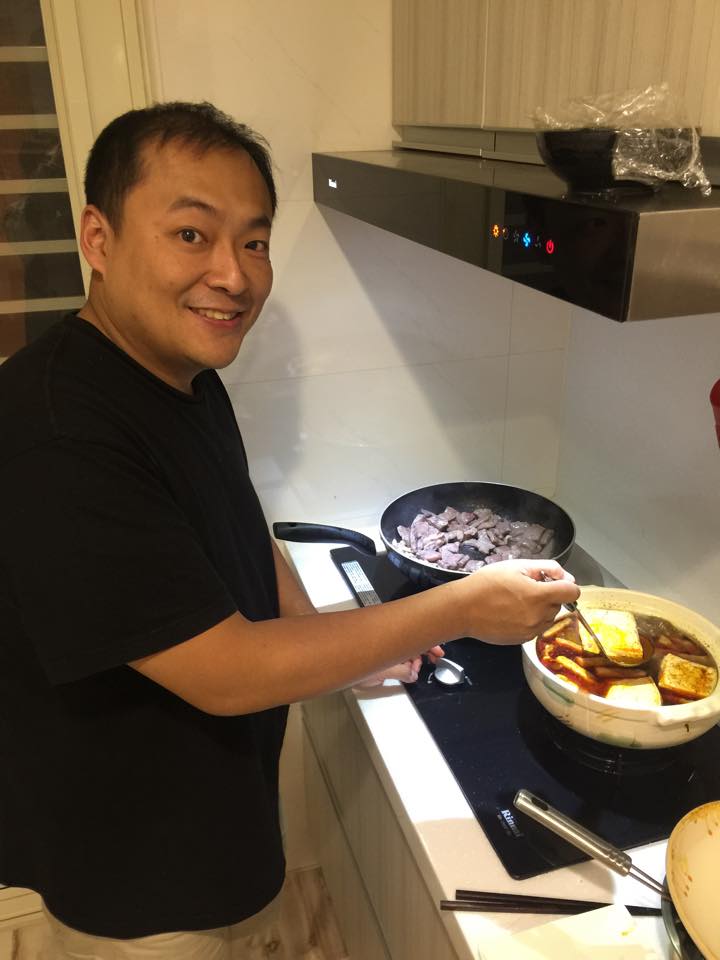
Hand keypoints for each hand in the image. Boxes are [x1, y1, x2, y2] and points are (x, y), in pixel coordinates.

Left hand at [354, 645, 444, 686]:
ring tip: (415, 669)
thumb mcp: (381, 671)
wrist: (338, 666)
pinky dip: (407, 662)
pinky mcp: (382, 654)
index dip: (428, 643)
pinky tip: (408, 669)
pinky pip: (399, 655)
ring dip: (415, 659)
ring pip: (407, 649)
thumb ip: (400, 672)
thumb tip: (414, 674)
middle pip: (413, 641)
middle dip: (424, 651)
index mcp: (391, 639)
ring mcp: (386, 647)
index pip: (414, 637)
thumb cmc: (352, 662)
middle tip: (434, 659)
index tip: (438, 651)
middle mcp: (390, 640)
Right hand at [453, 558, 578, 644]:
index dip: (566, 584)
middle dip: (548, 595)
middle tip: (526, 588)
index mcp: (540, 596)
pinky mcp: (522, 640)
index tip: (553, 581)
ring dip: (540, 609)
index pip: (572, 592)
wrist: (463, 609)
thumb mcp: (517, 566)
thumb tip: (566, 577)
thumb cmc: (486, 583)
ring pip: (549, 618)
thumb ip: (547, 567)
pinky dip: (530, 620)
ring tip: (517, 601)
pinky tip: (511, 613)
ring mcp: (531, 631)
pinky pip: (536, 629)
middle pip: (559, 604)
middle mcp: (539, 617)